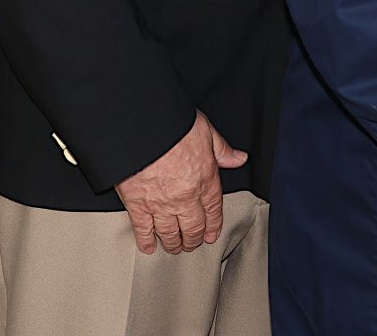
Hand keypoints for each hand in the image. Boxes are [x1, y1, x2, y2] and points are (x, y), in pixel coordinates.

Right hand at [114, 111, 247, 253]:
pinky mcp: (137, 205)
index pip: (213, 209)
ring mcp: (160, 203)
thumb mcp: (207, 132)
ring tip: (174, 248)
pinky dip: (146, 240)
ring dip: (173, 243)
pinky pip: (143, 229)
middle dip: (193, 239)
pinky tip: (148, 247)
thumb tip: (238, 158)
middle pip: (192, 226)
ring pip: (169, 232)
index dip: (213, 225)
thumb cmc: (174, 128)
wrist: (143, 131)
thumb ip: (222, 150)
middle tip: (191, 245)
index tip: (211, 235)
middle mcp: (185, 196)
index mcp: (205, 179)